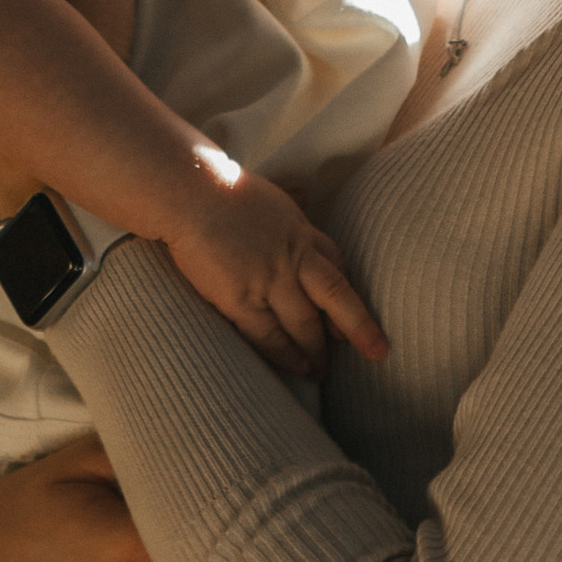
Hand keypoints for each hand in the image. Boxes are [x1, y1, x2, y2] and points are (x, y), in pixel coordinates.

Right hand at [159, 154, 388, 374]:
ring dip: (316, 352)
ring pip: (304, 325)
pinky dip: (284, 355)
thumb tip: (303, 190)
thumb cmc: (222, 190)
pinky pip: (268, 336)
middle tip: (372, 352)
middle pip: (337, 299)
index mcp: (302, 232)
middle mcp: (294, 258)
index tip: (354, 317)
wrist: (189, 193)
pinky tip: (295, 367)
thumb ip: (290, 203)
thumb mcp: (271, 195)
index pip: (337, 266)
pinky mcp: (240, 299)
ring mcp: (269, 280)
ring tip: (319, 371)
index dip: (349, 294)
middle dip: (358, 329)